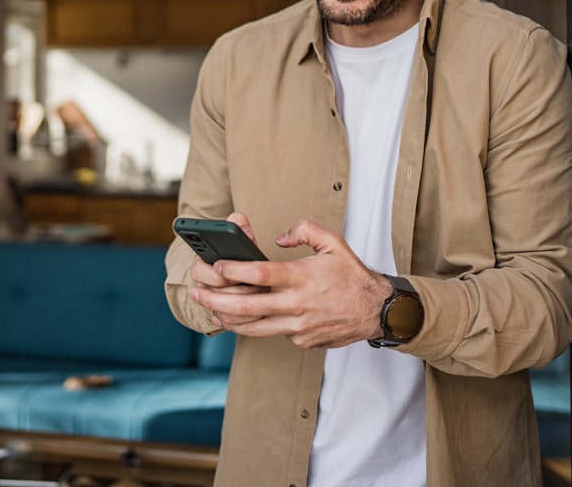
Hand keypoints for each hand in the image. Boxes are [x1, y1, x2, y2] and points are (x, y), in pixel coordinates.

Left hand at [188, 219, 392, 348]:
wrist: (376, 311)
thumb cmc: (352, 275)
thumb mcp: (333, 243)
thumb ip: (304, 230)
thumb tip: (279, 238)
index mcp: (301, 278)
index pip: (260, 274)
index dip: (234, 271)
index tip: (216, 266)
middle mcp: (296, 305)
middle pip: (246, 307)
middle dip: (215, 299)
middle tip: (195, 292)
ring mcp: (298, 327)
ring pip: (253, 328)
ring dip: (226, 319)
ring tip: (209, 309)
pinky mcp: (301, 341)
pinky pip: (273, 333)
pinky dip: (256, 326)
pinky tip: (241, 319)